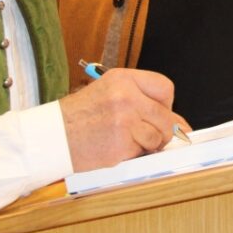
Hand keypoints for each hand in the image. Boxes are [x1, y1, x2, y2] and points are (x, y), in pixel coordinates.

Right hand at [59, 68, 188, 172]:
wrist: (52, 135)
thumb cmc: (79, 116)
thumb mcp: (109, 94)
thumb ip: (143, 102)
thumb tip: (181, 124)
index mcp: (123, 79)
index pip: (165, 88)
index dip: (166, 104)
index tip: (159, 113)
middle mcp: (126, 96)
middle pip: (165, 116)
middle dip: (162, 130)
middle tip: (144, 134)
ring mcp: (124, 120)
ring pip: (158, 137)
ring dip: (147, 144)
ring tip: (125, 140)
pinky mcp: (121, 144)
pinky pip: (142, 152)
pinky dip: (134, 154)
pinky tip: (116, 147)